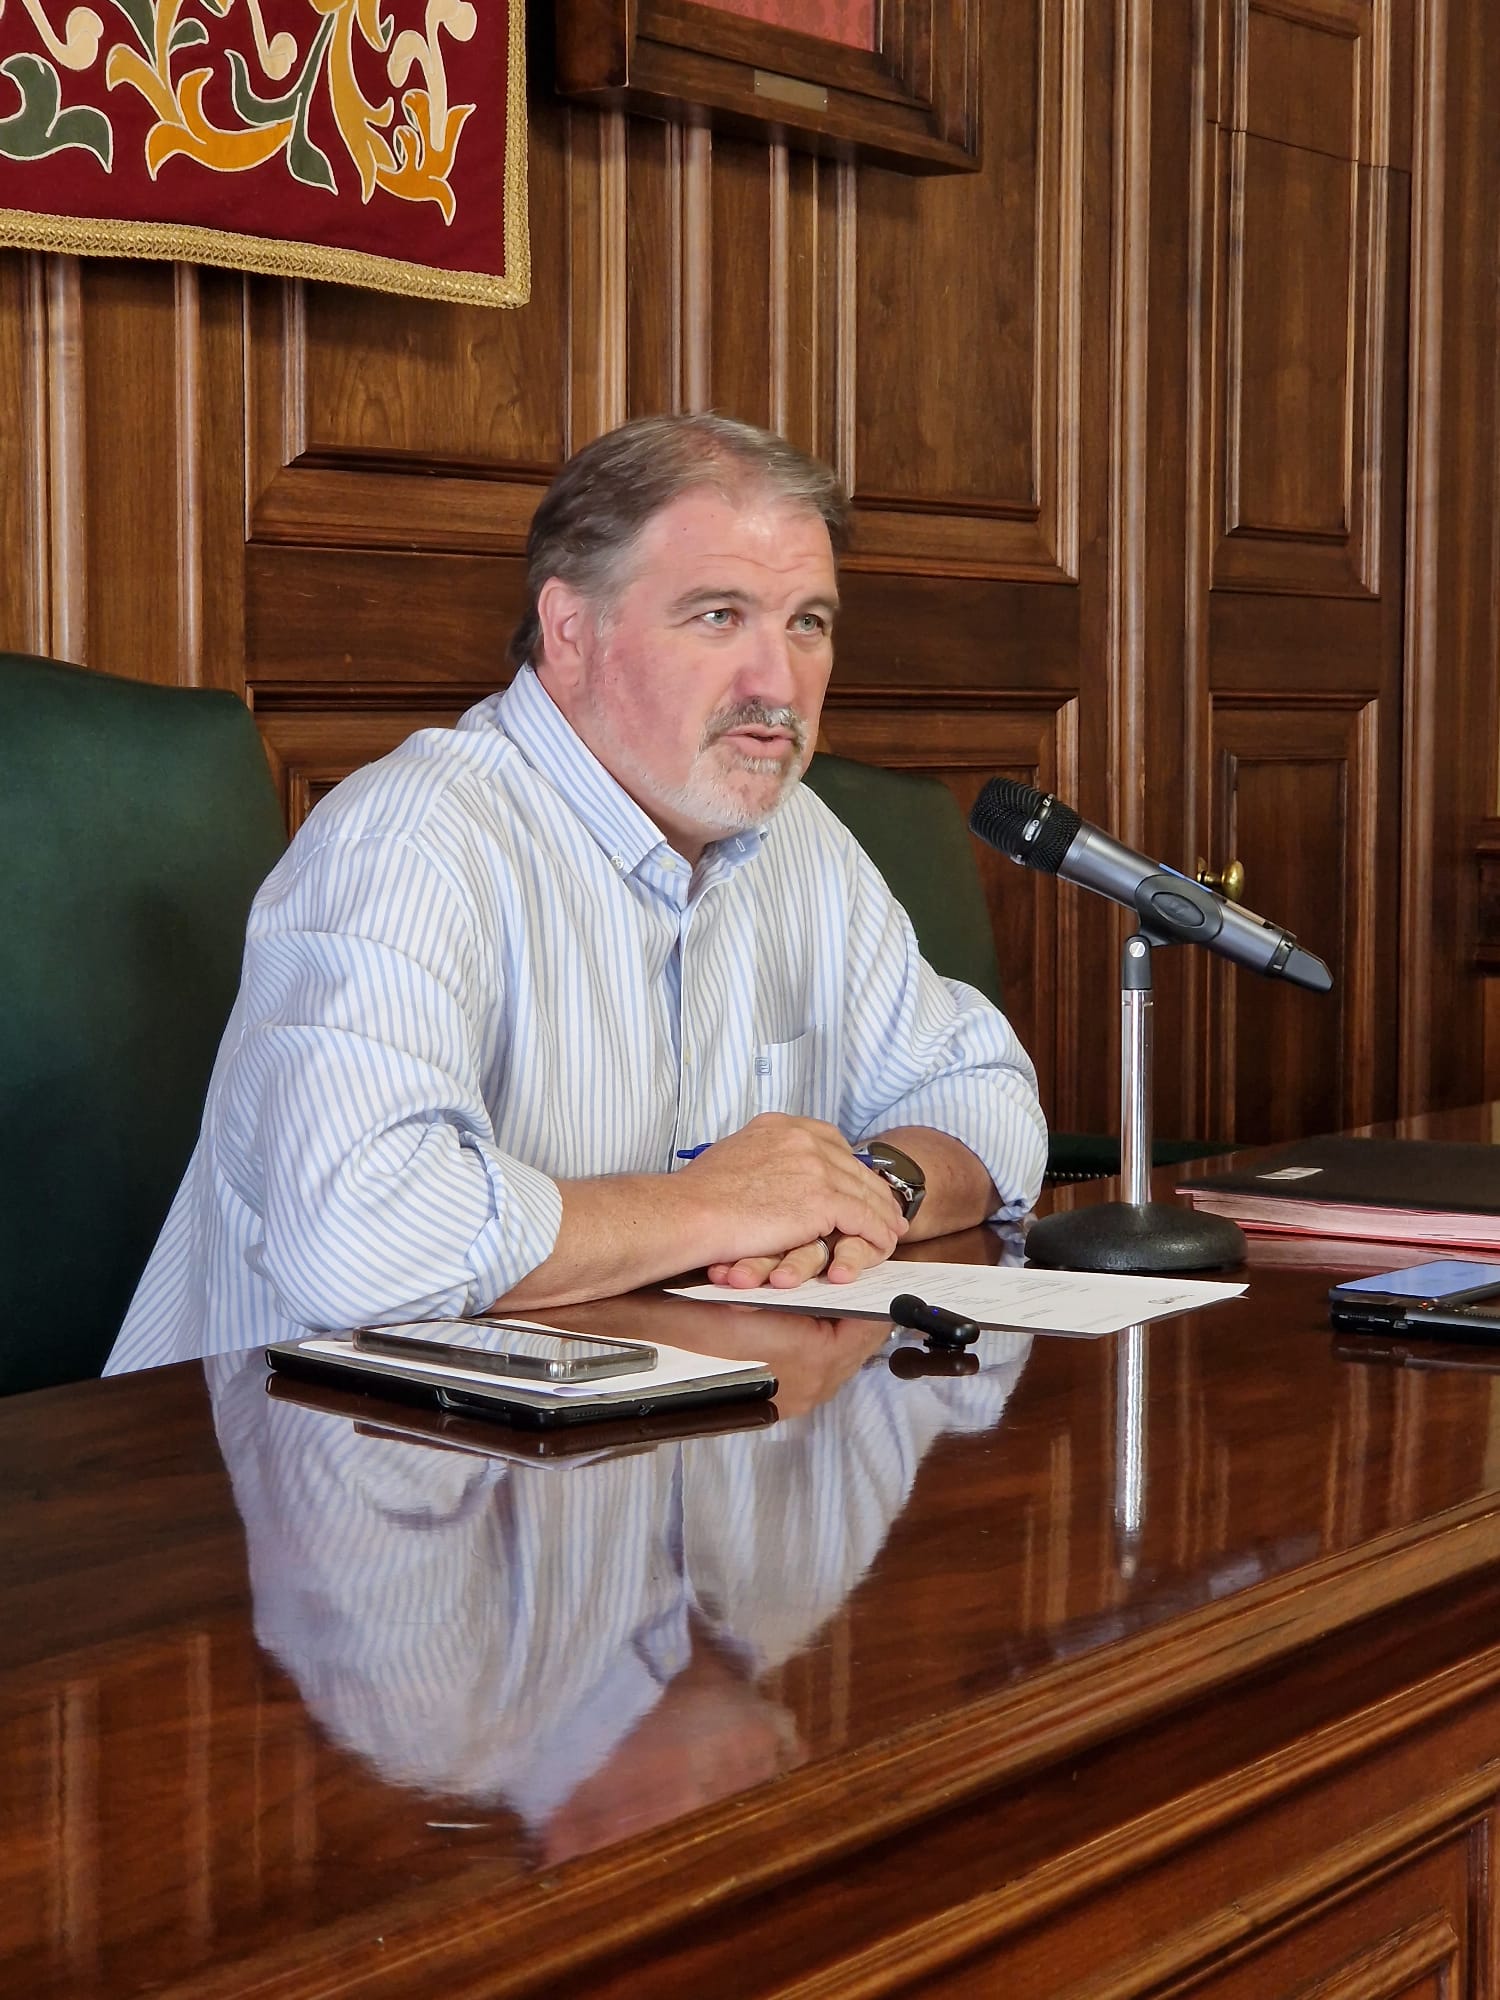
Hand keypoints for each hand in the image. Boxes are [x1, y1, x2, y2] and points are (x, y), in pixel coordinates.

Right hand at [682, 1113, 905, 1277]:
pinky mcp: (822, 1199)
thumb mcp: (734, 1156)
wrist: (690, 1212)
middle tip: (887, 1208)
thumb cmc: (699, 1196)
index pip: (830, 1140)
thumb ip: (762, 1158)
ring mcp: (814, 1166)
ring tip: (892, 1228)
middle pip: (852, 1165)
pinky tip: (883, 1242)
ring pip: (864, 1191)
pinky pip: (863, 1217)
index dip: (849, 1165)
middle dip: (873, 1189)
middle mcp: (801, 1138)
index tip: (858, 1181)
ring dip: (882, 1213)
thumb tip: (771, 1172)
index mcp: (780, 1125)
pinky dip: (877, 1232)